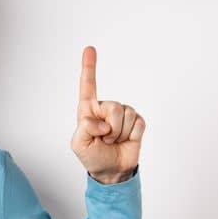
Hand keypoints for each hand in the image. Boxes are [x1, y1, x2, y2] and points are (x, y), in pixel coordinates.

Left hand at [70, 46, 144, 183]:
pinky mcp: (137, 121)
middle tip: (104, 140)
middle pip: (113, 107)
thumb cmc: (92, 156)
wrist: (112, 170)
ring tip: (113, 141)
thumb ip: (85, 128)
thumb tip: (102, 122)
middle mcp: (105, 108)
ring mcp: (122, 114)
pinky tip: (126, 140)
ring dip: (120, 133)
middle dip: (110, 128)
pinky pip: (138, 123)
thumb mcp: (79, 144)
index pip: (88, 86)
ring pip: (126, 115)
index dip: (89, 67)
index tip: (89, 48)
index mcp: (88, 110)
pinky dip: (132, 135)